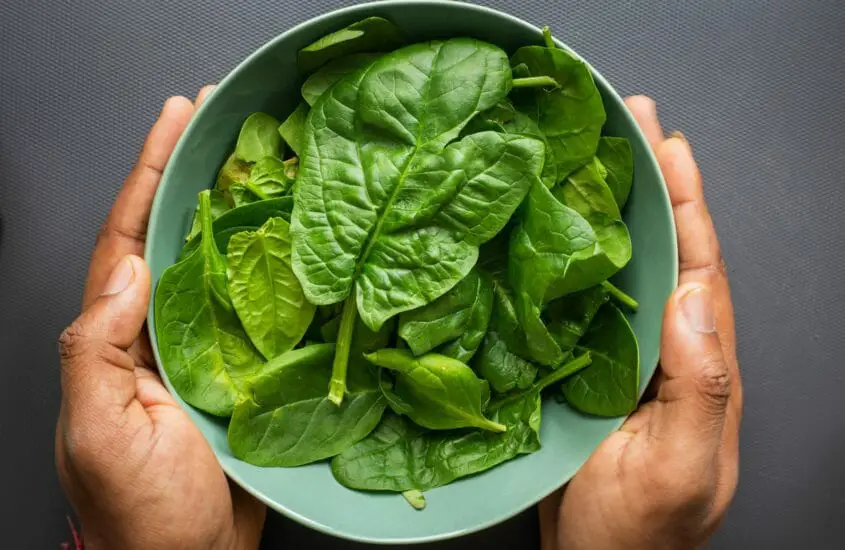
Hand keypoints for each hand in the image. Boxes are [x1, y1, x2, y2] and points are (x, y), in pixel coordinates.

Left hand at [55, 88, 265, 549]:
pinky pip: (262, 307)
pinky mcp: (246, 370)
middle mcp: (161, 330)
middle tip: (227, 119)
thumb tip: (126, 269)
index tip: (178, 119)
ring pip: (223, 264)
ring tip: (268, 160)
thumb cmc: (140, 511)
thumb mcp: (97, 432)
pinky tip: (300, 240)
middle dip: (194, 173)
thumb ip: (96, 350)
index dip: (149, 174)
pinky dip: (278, 268)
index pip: (128, 237)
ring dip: (241, 210)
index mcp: (118, 336)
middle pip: (177, 235)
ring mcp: (206, 348)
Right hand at [540, 96, 741, 549]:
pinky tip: (547, 229)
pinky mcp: (582, 368)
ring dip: (609, 209)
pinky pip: (578, 300)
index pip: (699, 265)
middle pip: (663, 250)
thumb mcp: (680, 468)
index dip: (686, 201)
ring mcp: (623, 357)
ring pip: (620, 267)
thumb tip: (696, 298)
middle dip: (650, 182)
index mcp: (700, 363)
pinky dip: (568, 257)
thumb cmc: (638, 535)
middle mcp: (665, 348)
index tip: (667, 144)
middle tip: (628, 122)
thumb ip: (702, 387)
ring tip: (589, 155)